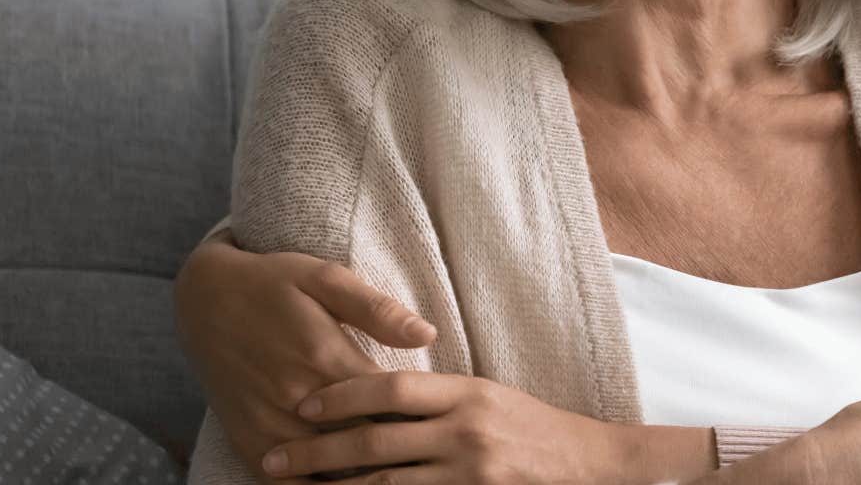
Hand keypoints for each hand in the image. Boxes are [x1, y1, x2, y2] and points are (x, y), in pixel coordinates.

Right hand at [172, 232, 435, 472]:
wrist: (204, 299)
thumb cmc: (275, 283)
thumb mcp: (326, 278)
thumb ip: (377, 310)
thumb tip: (428, 334)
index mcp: (326, 360)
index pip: (391, 407)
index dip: (421, 419)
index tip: (445, 425)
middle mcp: (297, 402)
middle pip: (364, 446)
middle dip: (399, 453)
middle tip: (430, 459)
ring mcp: (270, 427)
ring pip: (329, 474)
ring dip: (364, 477)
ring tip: (398, 477)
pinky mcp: (249, 442)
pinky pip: (287, 484)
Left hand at [259, 371, 632, 483]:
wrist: (589, 462)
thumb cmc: (533, 427)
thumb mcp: (488, 397)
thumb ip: (438, 399)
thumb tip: (375, 399)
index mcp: (467, 393)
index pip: (391, 388)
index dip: (340, 396)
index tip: (303, 406)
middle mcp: (465, 431)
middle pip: (374, 440)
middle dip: (315, 451)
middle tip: (271, 458)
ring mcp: (469, 473)